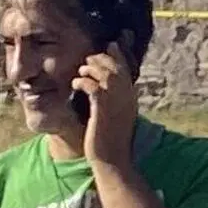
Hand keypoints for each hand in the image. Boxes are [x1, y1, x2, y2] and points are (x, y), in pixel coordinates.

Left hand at [74, 50, 138, 173]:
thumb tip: (105, 90)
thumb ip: (115, 102)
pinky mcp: (102, 109)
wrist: (113, 161)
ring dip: (90, 69)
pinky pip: (91, 85)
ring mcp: (116, 103)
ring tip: (81, 73)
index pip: (126, 69)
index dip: (117, 55)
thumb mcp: (117, 118)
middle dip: (101, 59)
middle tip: (88, 61)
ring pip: (104, 73)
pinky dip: (82, 81)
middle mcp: (127, 98)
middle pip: (116, 67)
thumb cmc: (112, 142)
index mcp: (132, 99)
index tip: (110, 46)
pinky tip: (76, 85)